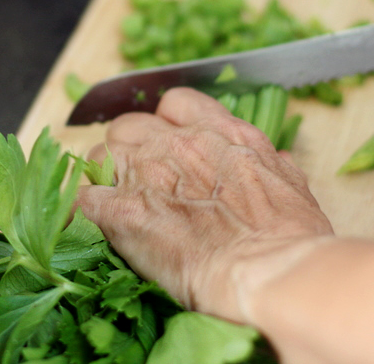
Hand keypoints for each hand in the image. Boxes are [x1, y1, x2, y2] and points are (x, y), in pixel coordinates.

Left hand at [76, 87, 333, 323]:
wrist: (269, 270)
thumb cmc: (291, 236)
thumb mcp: (293, 185)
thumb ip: (274, 164)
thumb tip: (277, 158)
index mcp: (219, 131)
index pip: (174, 103)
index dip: (166, 124)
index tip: (168, 145)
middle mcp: (177, 142)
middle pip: (127, 126)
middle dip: (128, 150)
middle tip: (138, 182)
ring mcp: (146, 173)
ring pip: (98, 157)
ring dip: (103, 179)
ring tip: (113, 207)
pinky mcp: (121, 212)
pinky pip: (81, 200)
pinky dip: (80, 212)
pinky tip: (88, 226)